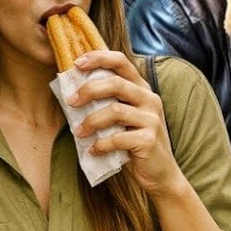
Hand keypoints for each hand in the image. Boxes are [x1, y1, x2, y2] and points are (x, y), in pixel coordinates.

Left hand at [70, 51, 182, 198]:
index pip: (122, 62)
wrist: (159, 173)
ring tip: (78, 132)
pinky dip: (101, 144)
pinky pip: (119, 138)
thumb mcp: (122, 118)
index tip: (76, 63)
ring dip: (91, 121)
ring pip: (116, 111)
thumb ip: (107, 103)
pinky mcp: (149, 140)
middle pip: (116, 83)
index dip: (99, 58)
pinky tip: (93, 150)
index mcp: (141, 89)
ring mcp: (152, 119)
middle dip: (89, 90)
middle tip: (71, 101)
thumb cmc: (134, 143)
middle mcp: (149, 99)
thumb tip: (72, 94)